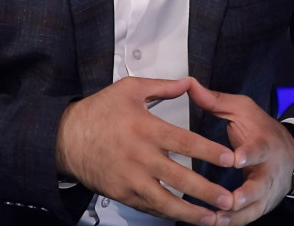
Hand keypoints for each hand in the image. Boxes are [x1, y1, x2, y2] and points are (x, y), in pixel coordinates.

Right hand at [56, 76, 235, 224]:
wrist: (65, 138)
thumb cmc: (97, 112)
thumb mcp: (129, 89)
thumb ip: (163, 87)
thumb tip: (190, 82)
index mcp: (146, 128)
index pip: (185, 142)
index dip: (209, 152)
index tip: (229, 159)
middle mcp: (140, 157)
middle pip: (180, 177)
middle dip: (207, 190)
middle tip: (228, 199)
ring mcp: (130, 179)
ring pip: (165, 201)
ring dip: (191, 212)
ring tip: (212, 219)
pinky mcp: (121, 194)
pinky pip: (148, 207)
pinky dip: (168, 214)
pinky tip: (185, 217)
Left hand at [188, 79, 293, 224]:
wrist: (291, 154)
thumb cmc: (262, 131)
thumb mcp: (243, 110)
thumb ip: (216, 101)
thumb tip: (191, 85)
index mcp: (264, 144)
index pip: (258, 150)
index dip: (249, 155)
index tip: (236, 159)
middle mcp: (268, 171)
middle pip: (260, 186)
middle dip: (246, 195)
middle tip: (230, 200)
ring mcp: (266, 192)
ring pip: (254, 208)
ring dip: (235, 216)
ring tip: (215, 220)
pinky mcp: (261, 206)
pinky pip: (248, 219)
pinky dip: (233, 223)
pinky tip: (214, 225)